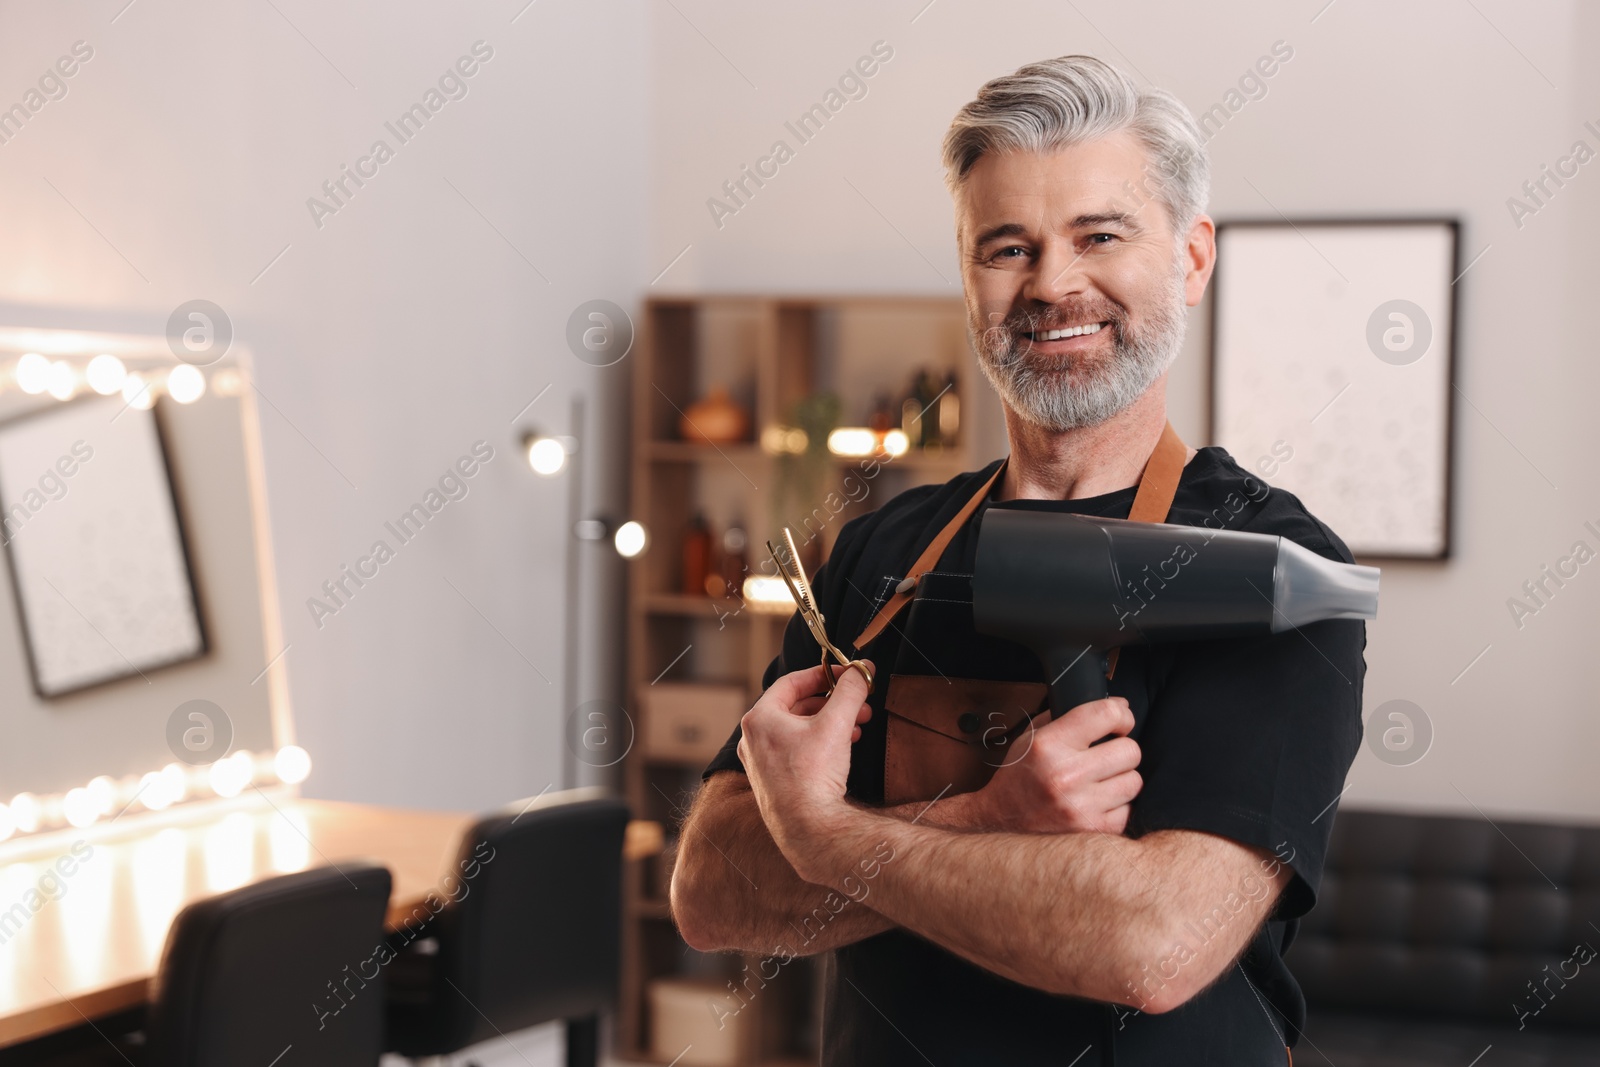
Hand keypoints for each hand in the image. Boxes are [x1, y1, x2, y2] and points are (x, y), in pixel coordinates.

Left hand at [736, 662, 873, 880]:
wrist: (809, 829)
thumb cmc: (813, 775)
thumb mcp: (836, 723)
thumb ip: (850, 691)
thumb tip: (863, 670)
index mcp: (759, 719)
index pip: (791, 682)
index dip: (822, 675)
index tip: (845, 674)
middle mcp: (753, 740)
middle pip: (796, 707)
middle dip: (832, 702)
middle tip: (858, 701)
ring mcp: (760, 764)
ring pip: (799, 731)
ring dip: (830, 723)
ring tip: (859, 724)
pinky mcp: (773, 783)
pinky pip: (797, 752)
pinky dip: (820, 743)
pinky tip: (845, 747)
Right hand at [967, 696, 1141, 834]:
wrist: (1002, 818)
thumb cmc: (1020, 774)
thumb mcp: (1032, 735)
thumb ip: (1069, 717)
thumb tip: (1117, 706)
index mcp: (1050, 745)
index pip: (1105, 715)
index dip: (1122, 715)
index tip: (1121, 721)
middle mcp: (1067, 775)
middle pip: (1130, 750)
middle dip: (1121, 750)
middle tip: (1106, 755)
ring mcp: (1081, 806)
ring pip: (1134, 781)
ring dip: (1122, 779)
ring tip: (1101, 780)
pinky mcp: (1093, 830)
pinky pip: (1129, 810)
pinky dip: (1119, 806)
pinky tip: (1099, 802)